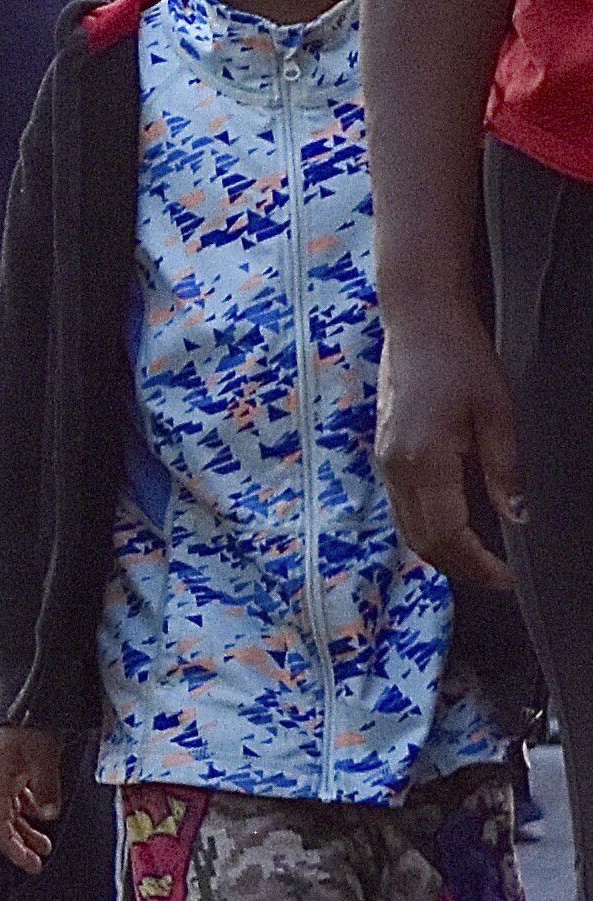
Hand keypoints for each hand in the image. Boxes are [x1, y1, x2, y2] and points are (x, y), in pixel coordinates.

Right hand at [0, 725, 67, 874]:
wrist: (28, 699)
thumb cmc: (32, 727)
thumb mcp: (43, 759)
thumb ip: (45, 789)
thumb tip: (49, 815)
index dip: (12, 847)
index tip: (30, 864)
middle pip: (2, 821)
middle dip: (19, 843)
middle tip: (38, 861)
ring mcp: (3, 774)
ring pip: (10, 811)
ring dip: (25, 828)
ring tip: (45, 843)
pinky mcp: (13, 768)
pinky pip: (17, 797)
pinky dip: (29, 811)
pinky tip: (42, 814)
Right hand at [383, 311, 524, 590]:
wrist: (418, 321)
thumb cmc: (461, 359)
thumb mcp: (498, 414)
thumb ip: (505, 471)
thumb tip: (516, 518)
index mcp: (425, 460)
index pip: (447, 535)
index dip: (478, 565)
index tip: (508, 579)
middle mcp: (396, 467)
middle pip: (422, 540)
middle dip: (460, 568)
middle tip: (499, 579)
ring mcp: (385, 460)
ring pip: (407, 527)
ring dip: (442, 551)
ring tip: (481, 560)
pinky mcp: (385, 452)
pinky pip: (402, 506)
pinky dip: (427, 528)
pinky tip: (456, 527)